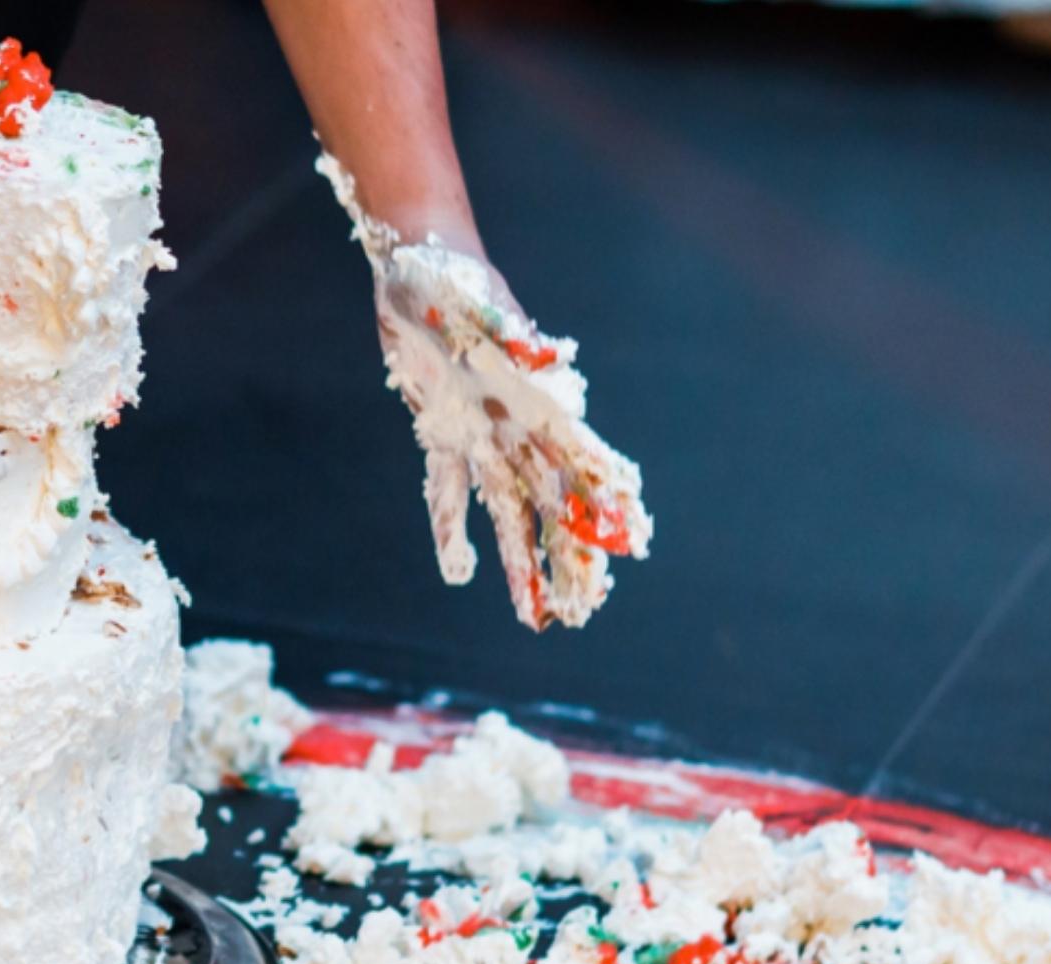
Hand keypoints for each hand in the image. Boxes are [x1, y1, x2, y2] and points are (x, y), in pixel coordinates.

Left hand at [318, 156, 650, 629]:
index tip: (631, 542)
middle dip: (570, 552)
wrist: (419, 262)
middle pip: (552, 501)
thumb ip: (513, 337)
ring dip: (520, 560)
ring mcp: (481, 434)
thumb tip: (552, 359)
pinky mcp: (440, 433)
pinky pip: (447, 492)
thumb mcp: (478, 305)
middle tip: (587, 607)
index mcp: (536, 399)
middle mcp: (517, 425)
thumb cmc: (456, 276)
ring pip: (508, 511)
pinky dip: (452, 529)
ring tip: (535, 614)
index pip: (580, 459)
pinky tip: (459, 572)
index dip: (604, 500)